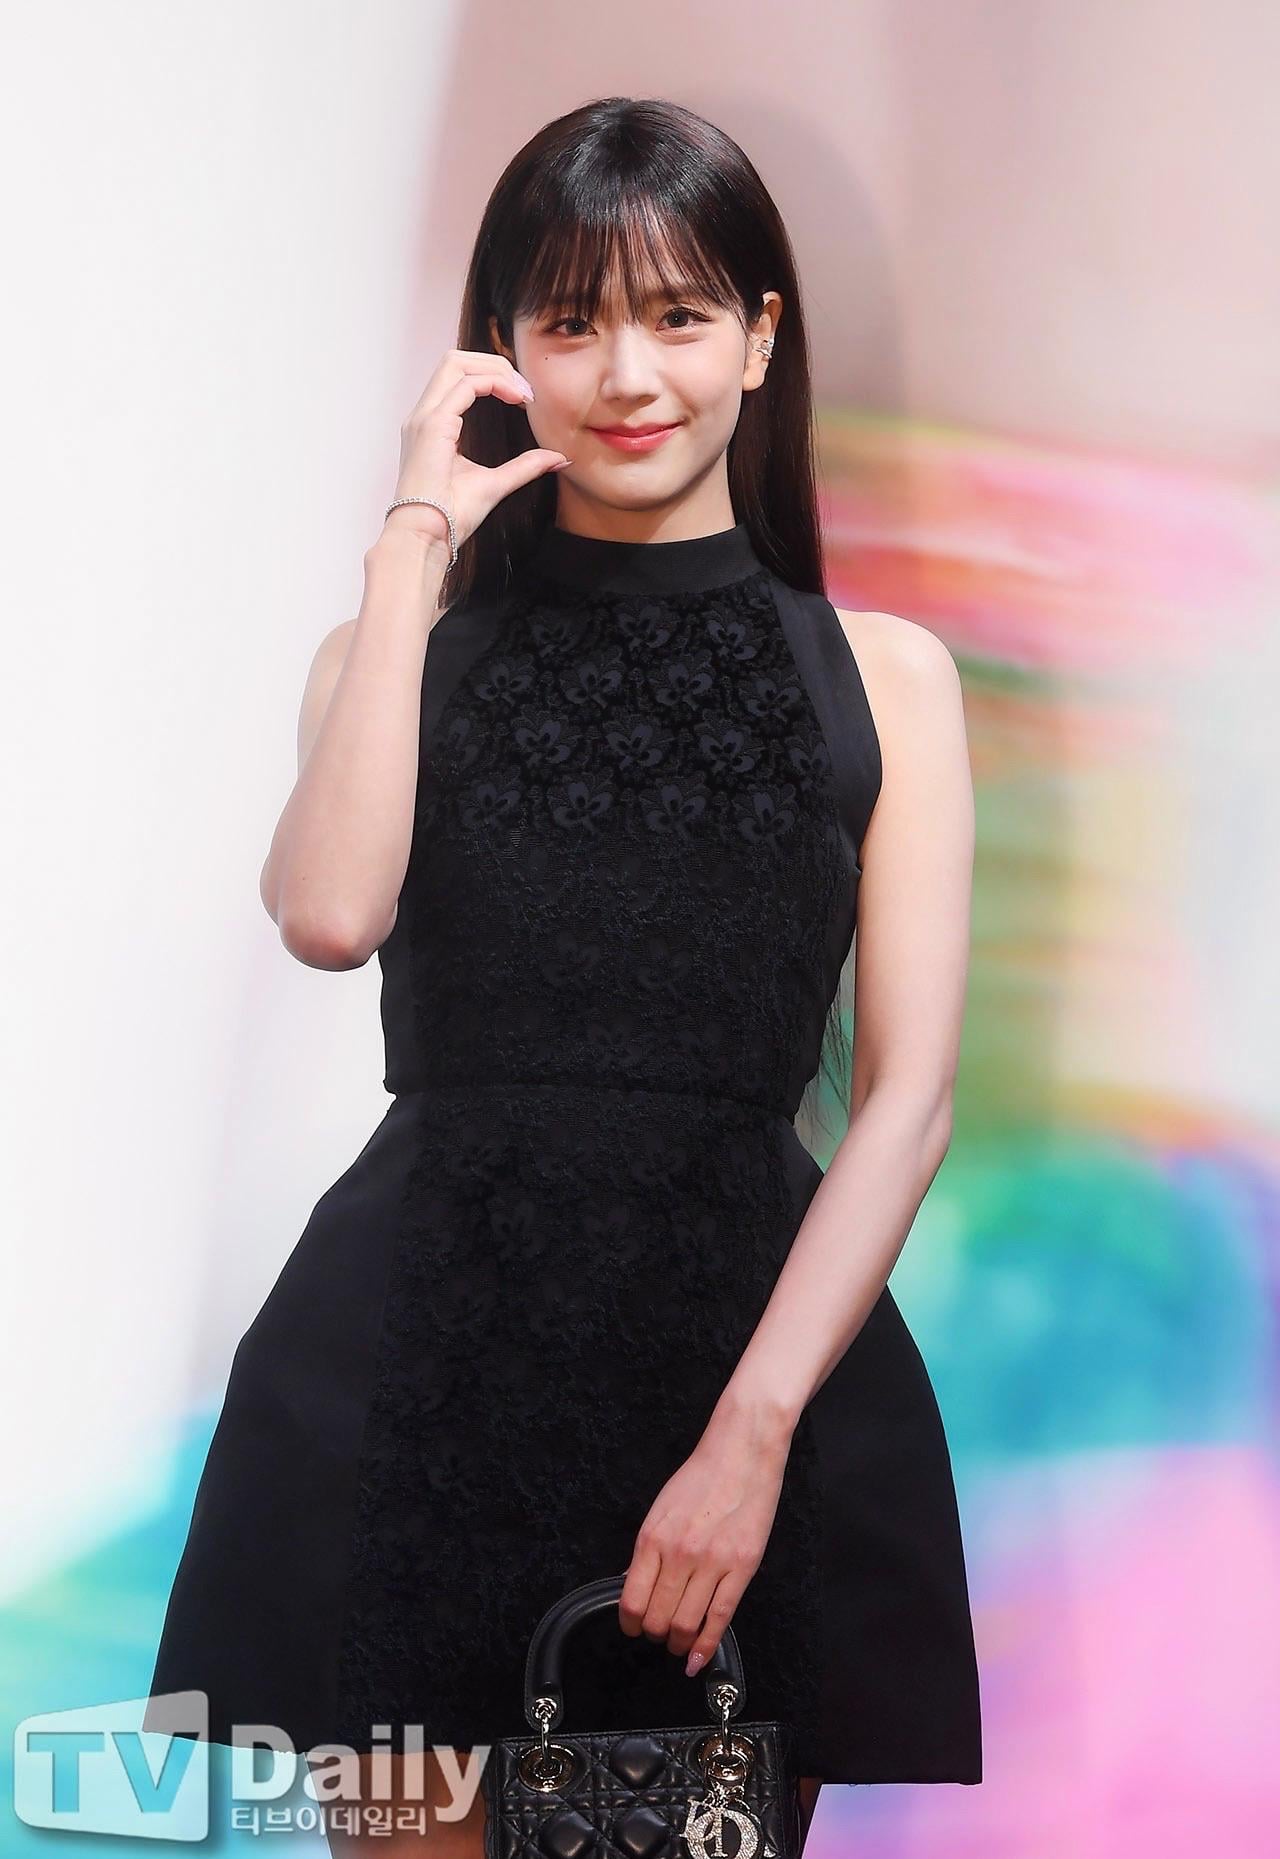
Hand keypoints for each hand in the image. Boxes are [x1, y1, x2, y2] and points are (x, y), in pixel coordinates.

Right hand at [381, 348, 569, 550]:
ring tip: (523, 392)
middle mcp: (423, 415)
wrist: (427, 537)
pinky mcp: (432, 425)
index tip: (526, 398)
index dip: (495, 377)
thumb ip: (525, 466)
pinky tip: (516, 399)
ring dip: (494, 369)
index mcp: (433, 425)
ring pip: (455, 362)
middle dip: (495, 364)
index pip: (459, 377)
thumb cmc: (452, 517)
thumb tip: (559, 458)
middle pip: (454, 359)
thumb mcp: (497, 483)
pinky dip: (493, 384)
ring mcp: (424, 417)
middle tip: (526, 389)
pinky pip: (464, 385)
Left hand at [618, 1400, 794, 1677]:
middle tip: (658, 1634)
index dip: (629, 1623)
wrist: (742, 1452)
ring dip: (677, 1643)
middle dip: (654, 1634)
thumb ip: (647, 1550)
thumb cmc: (702, 1476)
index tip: (632, 1627)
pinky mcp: (742, 1568)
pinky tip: (697, 1659)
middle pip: (657, 1617)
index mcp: (653, 1538)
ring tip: (677, 1643)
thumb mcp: (661, 1509)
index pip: (631, 1599)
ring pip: (685, 1624)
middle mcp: (679, 1554)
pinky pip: (720, 1618)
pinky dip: (706, 1646)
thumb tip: (633, 1584)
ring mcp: (712, 1563)